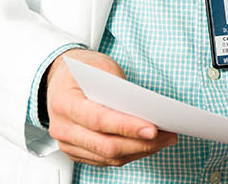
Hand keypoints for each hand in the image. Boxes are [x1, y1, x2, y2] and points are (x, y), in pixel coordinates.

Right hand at [44, 50, 176, 165]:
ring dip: (140, 150)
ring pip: (109, 157)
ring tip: (165, 139)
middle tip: (167, 135)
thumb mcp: (101, 66)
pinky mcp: (78, 152)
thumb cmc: (81, 70)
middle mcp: (62, 128)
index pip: (98, 120)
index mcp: (64, 103)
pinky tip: (148, 144)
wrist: (61, 79)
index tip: (153, 129)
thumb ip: (119, 88)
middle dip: (141, 143)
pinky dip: (130, 154)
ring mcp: (68, 143)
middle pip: (105, 145)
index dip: (127, 127)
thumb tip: (144, 111)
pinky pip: (107, 160)